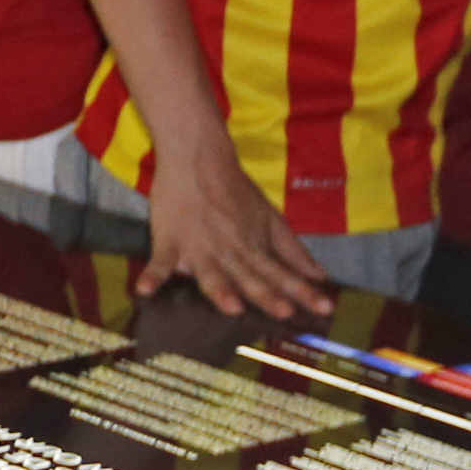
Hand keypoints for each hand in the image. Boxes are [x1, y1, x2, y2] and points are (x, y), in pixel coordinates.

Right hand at [132, 137, 334, 320]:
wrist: (198, 157)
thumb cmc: (235, 190)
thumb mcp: (270, 217)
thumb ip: (292, 250)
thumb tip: (321, 275)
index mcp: (254, 246)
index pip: (282, 274)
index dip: (303, 291)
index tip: (325, 309)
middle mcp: (230, 251)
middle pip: (251, 277)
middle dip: (268, 294)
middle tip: (284, 312)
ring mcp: (200, 247)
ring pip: (212, 273)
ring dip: (221, 289)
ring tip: (230, 307)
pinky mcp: (170, 240)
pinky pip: (160, 260)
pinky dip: (153, 275)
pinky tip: (145, 290)